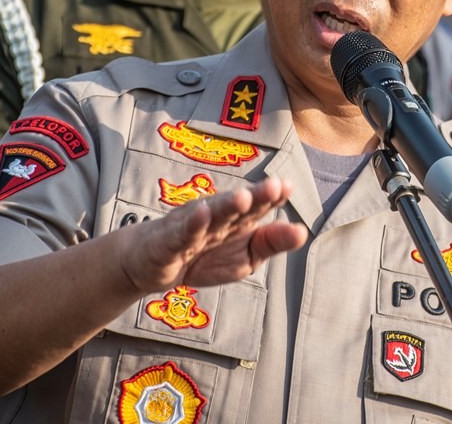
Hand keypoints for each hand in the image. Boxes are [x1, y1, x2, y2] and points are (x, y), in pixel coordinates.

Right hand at [118, 177, 306, 293]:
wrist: (148, 265)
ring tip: (243, 196)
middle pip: (238, 206)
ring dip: (226, 206)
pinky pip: (181, 233)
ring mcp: (191, 227)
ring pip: (211, 215)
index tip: (288, 187)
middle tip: (275, 185)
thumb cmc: (200, 256)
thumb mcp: (243, 257)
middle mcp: (215, 217)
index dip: (272, 197)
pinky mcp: (168, 242)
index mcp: (236, 220)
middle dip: (256, 196)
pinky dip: (191, 224)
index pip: (258, 206)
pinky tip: (201, 213)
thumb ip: (270, 243)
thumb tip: (303, 231)